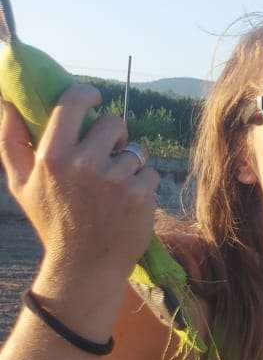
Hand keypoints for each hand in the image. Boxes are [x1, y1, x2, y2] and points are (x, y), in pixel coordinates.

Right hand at [1, 89, 156, 312]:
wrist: (85, 264)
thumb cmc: (52, 220)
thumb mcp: (20, 183)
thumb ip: (11, 140)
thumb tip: (7, 101)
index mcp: (52, 157)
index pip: (73, 103)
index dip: (86, 94)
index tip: (93, 98)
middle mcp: (84, 164)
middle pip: (113, 122)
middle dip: (112, 136)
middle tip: (103, 156)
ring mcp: (115, 178)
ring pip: (135, 148)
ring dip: (128, 163)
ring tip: (112, 187)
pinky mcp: (141, 192)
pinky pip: (150, 170)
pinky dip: (143, 183)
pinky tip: (126, 202)